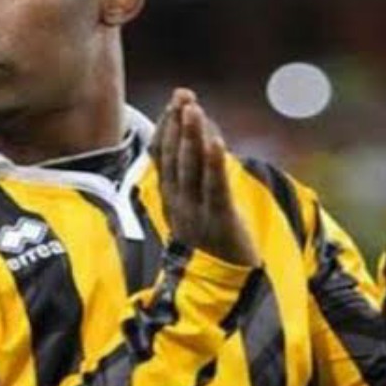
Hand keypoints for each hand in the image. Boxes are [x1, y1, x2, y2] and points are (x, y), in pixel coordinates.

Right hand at [150, 89, 258, 266]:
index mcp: (171, 200)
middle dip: (177, 124)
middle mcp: (178, 204)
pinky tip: (215, 141)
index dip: (167, 127)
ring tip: (193, 109)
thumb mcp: (196, 211)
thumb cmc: (213, 246)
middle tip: (183, 95)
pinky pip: (214, 189)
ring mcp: (197, 213)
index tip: (175, 100)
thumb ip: (194, 181)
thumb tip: (198, 144)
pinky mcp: (219, 222)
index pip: (162, 157)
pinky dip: (214, 164)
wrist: (222, 290)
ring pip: (191, 169)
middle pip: (174, 157)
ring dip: (191, 137)